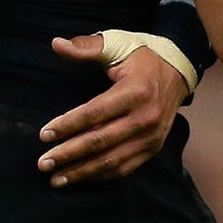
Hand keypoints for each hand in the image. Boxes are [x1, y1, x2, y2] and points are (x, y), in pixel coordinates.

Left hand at [37, 35, 189, 187]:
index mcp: (136, 91)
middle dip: (69, 154)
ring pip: (111, 160)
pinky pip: (124, 168)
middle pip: (100, 141)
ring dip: (82, 172)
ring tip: (56, 179)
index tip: (44, 134)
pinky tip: (80, 178)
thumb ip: (87, 46)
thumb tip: (56, 44)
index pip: (95, 113)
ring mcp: (151, 137)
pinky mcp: (153, 148)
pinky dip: (100, 176)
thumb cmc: (143, 57)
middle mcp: (146, 117)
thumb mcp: (118, 43)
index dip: (68, 125)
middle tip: (43, 163)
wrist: (179, 72)